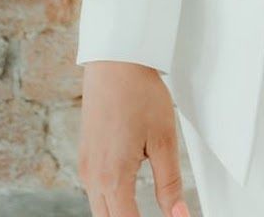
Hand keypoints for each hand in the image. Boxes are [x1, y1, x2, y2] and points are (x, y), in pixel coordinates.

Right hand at [78, 60, 190, 216]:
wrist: (115, 62)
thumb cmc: (139, 94)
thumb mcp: (164, 140)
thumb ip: (170, 182)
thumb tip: (178, 214)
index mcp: (113, 177)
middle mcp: (93, 177)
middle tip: (158, 215)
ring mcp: (85, 167)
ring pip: (99, 209)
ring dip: (118, 213)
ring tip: (140, 209)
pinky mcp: (84, 156)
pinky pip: (94, 191)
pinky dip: (110, 200)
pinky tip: (126, 193)